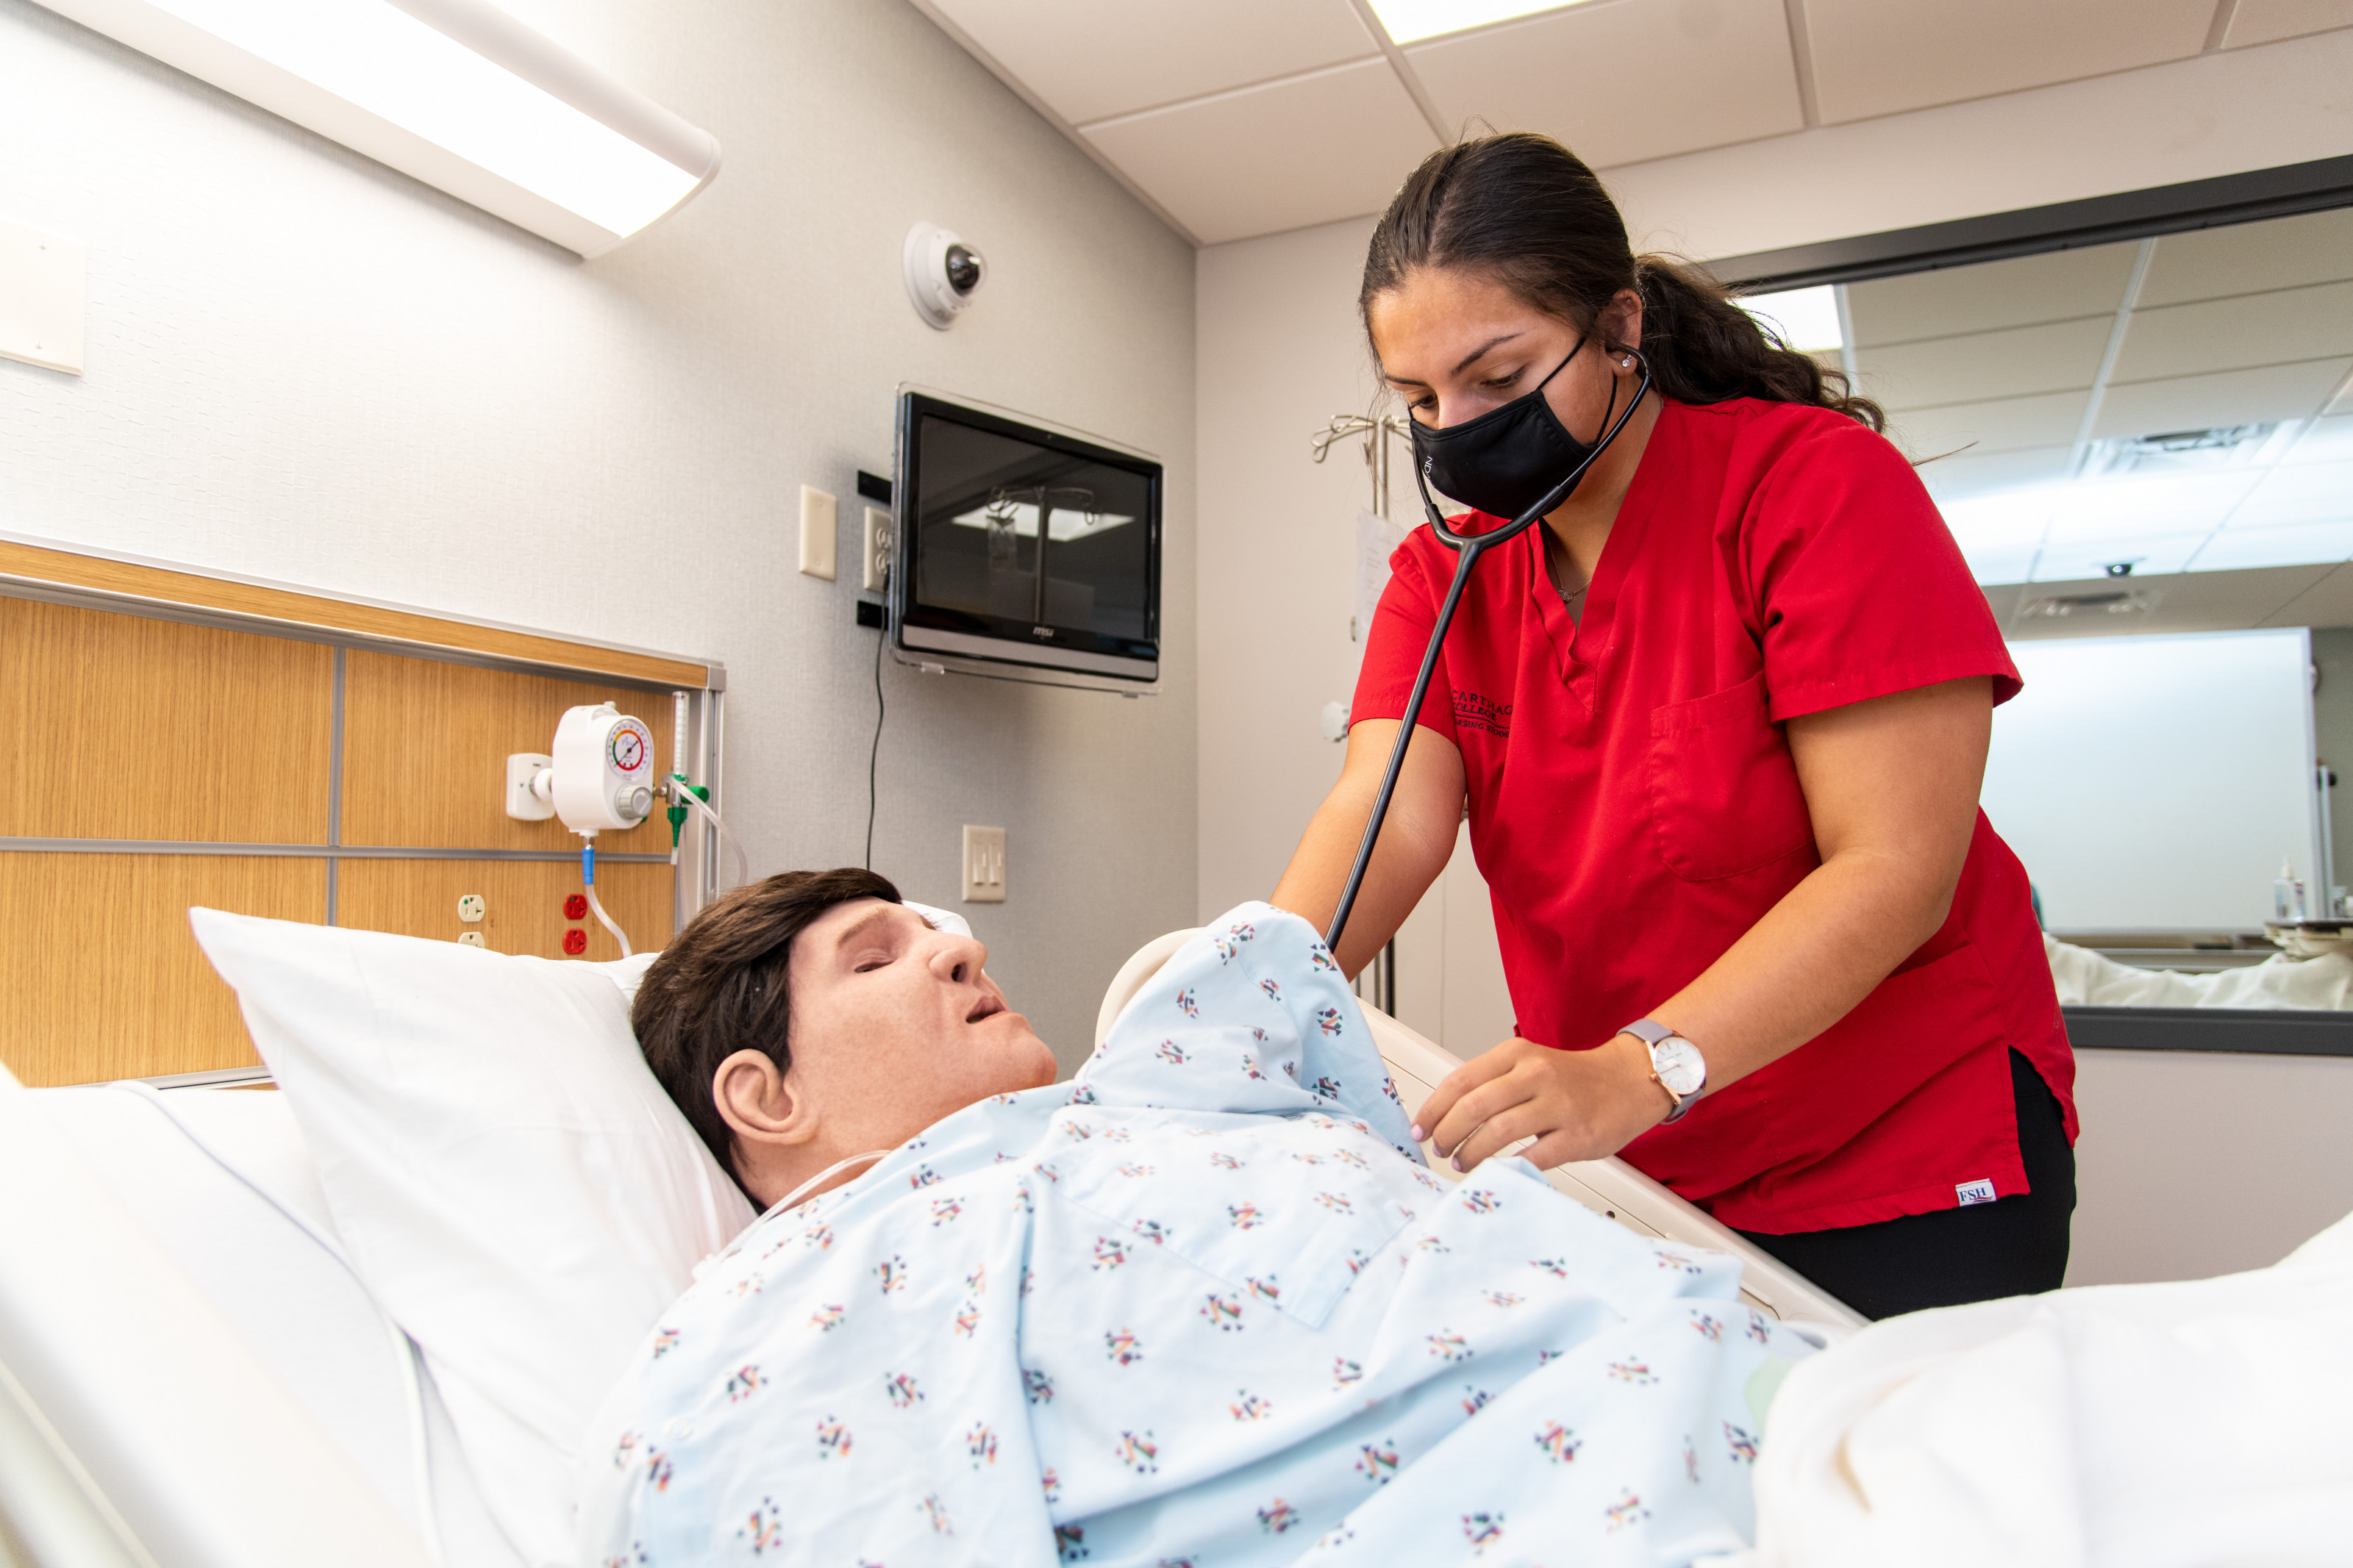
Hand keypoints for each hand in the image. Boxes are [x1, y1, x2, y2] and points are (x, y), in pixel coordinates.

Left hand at [1410, 1033, 1669, 1173]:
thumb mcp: (1528, 1064)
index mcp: (1516, 1054)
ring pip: (1498, 1132)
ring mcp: (1559, 1105)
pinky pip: (1534, 1156)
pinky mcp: (1578, 1135)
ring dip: (1471, 1153)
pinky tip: (1498, 1172)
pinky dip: (1509, 1167)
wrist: (1630, 1080)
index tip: (1420, 1128)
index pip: (1460, 1080)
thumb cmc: (1574, 1078)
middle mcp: (1535, 1074)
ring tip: (1462, 1162)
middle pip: (1473, 1106)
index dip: (1433, 1109)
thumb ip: (1492, 1083)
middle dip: (1447, 1133)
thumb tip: (1445, 1114)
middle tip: (1439, 1149)